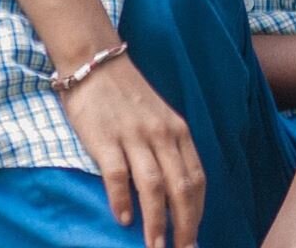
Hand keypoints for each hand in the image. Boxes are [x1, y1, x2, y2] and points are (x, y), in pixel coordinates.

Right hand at [60, 50, 204, 247]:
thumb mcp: (159, 119)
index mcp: (178, 131)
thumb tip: (177, 191)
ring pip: (153, 186)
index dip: (198, 211)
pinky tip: (123, 221)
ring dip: (156, 222)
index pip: (197, 177)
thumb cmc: (128, 97)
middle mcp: (162, 134)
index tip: (195, 238)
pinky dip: (123, 200)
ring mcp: (134, 137)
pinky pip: (119, 174)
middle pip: (181, 186)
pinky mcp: (106, 140)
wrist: (97, 65)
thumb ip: (169, 149)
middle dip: (184, 225)